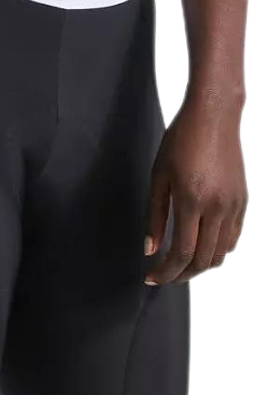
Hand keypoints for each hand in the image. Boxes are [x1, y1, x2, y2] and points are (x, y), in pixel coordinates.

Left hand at [145, 93, 248, 284]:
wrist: (214, 117)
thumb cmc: (180, 141)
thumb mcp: (158, 176)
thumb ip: (154, 215)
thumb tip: (150, 249)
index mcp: (192, 200)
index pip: (181, 252)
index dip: (166, 271)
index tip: (151, 277)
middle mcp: (218, 208)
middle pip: (203, 259)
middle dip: (182, 275)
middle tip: (164, 276)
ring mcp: (235, 206)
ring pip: (221, 253)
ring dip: (201, 266)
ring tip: (180, 267)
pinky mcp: (244, 202)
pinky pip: (233, 238)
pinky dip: (217, 251)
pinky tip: (201, 249)